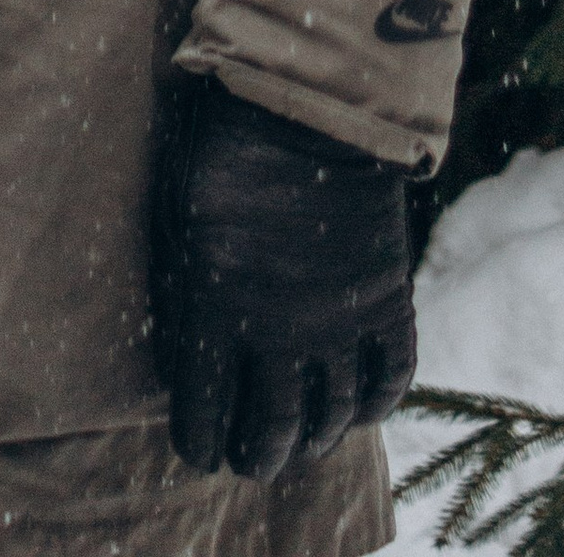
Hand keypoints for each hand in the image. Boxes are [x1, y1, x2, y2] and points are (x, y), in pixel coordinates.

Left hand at [153, 83, 415, 479]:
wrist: (307, 105)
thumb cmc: (220, 154)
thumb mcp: (174, 219)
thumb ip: (179, 294)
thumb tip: (180, 363)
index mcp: (213, 308)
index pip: (204, 412)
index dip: (199, 443)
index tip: (199, 452)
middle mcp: (279, 330)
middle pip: (272, 430)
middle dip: (257, 455)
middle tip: (251, 458)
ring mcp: (339, 321)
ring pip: (330, 418)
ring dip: (312, 441)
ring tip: (299, 444)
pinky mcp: (386, 302)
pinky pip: (388, 383)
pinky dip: (373, 408)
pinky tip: (356, 411)